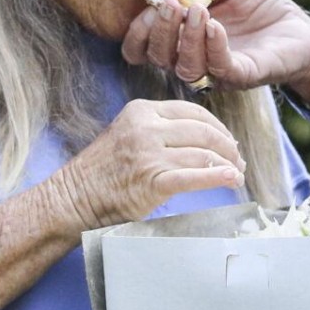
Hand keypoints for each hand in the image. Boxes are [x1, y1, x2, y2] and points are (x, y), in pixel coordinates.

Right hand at [48, 99, 244, 230]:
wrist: (72, 199)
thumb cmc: (102, 173)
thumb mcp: (129, 135)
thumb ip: (160, 131)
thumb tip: (206, 140)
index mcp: (142, 110)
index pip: (193, 112)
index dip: (218, 127)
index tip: (228, 142)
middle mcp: (147, 127)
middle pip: (204, 131)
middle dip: (228, 147)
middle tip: (238, 161)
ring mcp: (149, 153)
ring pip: (203, 153)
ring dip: (227, 165)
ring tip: (236, 175)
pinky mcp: (151, 180)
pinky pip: (194, 176)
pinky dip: (217, 177)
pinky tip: (231, 180)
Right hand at [120, 0, 309, 99]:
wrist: (301, 30)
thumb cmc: (262, 8)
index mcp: (182, 38)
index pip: (144, 46)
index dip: (138, 30)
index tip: (149, 2)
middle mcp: (194, 58)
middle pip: (158, 57)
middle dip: (158, 30)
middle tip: (171, 2)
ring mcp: (218, 71)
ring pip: (185, 67)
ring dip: (186, 37)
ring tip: (198, 9)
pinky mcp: (244, 75)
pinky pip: (221, 67)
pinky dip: (213, 46)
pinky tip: (216, 25)